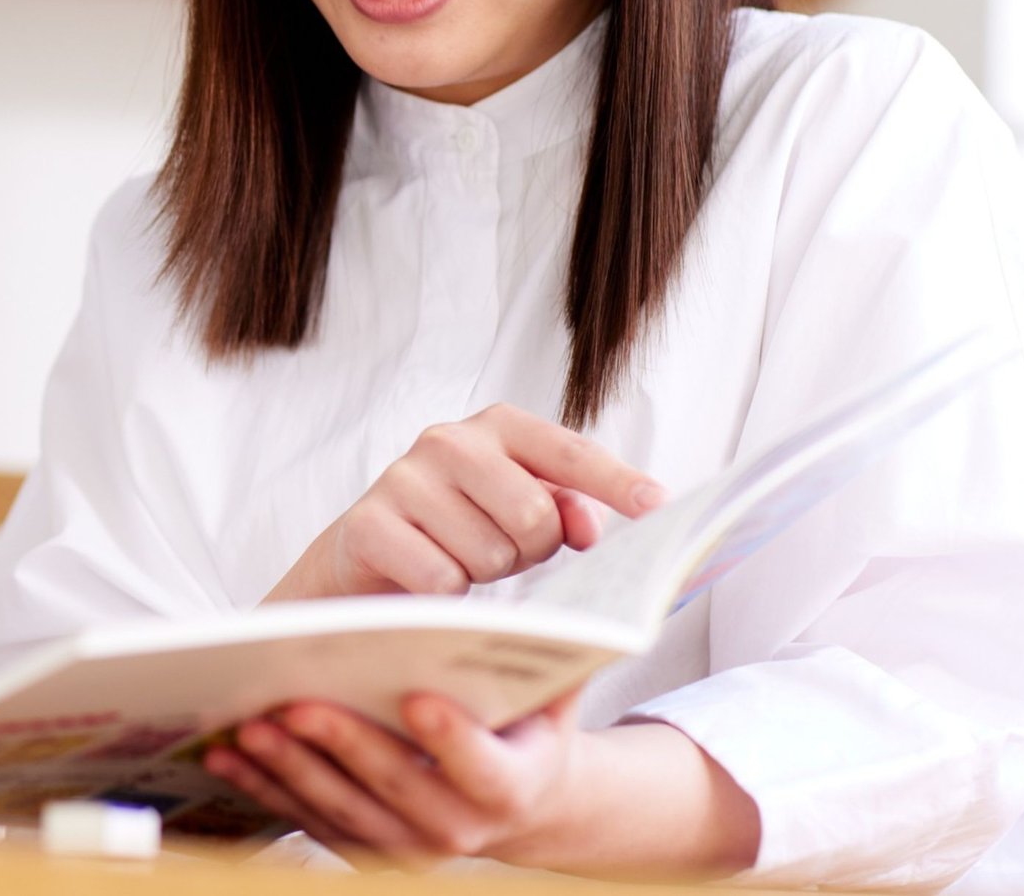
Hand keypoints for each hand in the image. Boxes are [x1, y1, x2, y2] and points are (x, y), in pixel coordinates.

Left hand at [205, 696, 760, 877]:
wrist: (522, 804)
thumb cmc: (529, 728)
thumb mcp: (555, 695)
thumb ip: (551, 656)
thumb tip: (554, 610)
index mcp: (509, 788)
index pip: (480, 767)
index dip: (450, 737)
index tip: (416, 698)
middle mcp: (458, 830)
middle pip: (393, 787)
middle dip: (341, 744)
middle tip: (295, 703)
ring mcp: (407, 846)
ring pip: (341, 810)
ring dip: (290, 770)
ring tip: (247, 726)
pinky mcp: (365, 848)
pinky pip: (308, 820)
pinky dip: (266, 790)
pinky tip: (228, 755)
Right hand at [264, 403, 663, 601]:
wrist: (364, 554)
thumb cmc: (459, 528)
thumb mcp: (517, 512)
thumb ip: (563, 509)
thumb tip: (591, 527)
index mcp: (496, 427)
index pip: (569, 452)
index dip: (617, 482)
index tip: (659, 508)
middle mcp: (448, 439)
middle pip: (533, 515)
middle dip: (531, 551)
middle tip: (505, 553)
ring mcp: (403, 478)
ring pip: (489, 553)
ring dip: (486, 574)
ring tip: (461, 562)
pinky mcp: (367, 523)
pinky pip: (442, 578)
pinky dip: (448, 596)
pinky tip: (430, 583)